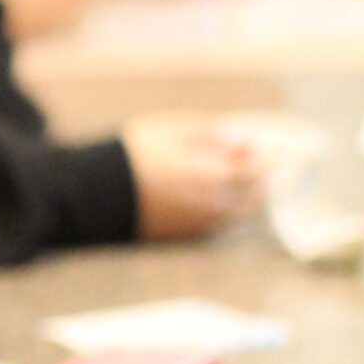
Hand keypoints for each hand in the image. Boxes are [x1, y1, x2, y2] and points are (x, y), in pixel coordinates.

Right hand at [122, 111, 262, 239]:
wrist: (97, 192)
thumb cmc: (134, 154)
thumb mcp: (173, 129)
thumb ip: (212, 134)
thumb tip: (241, 140)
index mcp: (215, 178)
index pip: (257, 172)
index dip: (266, 159)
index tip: (265, 148)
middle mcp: (213, 205)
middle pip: (254, 198)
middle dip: (262, 181)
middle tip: (260, 166)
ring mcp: (200, 223)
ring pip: (238, 214)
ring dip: (247, 198)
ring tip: (240, 181)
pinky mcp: (184, 234)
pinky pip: (218, 223)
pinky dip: (227, 210)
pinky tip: (217, 196)